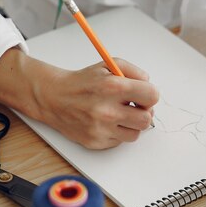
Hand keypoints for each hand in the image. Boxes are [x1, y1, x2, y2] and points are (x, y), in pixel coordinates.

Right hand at [0, 49, 158, 148]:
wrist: (53, 97)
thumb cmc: (83, 82)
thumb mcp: (108, 65)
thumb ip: (134, 71)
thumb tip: (149, 85)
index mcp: (112, 87)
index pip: (152, 96)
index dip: (150, 95)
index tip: (144, 95)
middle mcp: (106, 110)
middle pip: (147, 119)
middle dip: (144, 112)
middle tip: (134, 107)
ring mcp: (100, 129)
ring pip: (135, 134)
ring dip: (131, 125)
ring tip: (120, 115)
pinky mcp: (95, 142)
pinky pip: (119, 142)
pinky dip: (116, 132)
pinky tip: (106, 122)